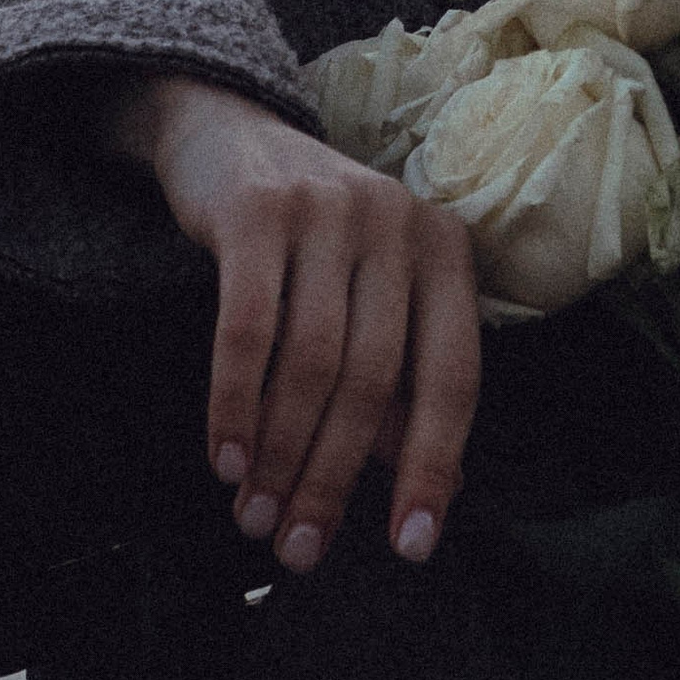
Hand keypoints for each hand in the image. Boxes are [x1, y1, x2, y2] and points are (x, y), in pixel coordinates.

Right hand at [105, 72, 480, 576]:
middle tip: (299, 548)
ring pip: (310, 362)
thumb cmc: (311, 240)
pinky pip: (246, 329)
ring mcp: (327, 210)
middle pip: (373, 380)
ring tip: (254, 516)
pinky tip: (225, 459)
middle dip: (333, 479)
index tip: (411, 546)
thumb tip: (423, 487)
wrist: (227, 131)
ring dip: (280, 456)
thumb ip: (397, 381)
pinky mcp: (256, 210)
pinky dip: (234, 405)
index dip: (434, 466)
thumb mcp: (368, 294)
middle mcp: (396, 223)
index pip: (454, 376)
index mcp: (443, 249)